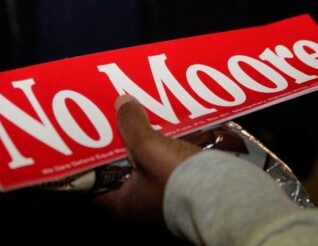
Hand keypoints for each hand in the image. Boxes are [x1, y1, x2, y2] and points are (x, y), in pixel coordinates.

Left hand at [95, 95, 200, 226]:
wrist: (226, 198)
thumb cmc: (178, 181)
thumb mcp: (149, 147)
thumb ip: (132, 125)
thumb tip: (121, 103)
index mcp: (124, 208)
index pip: (97, 188)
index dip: (92, 167)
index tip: (91, 145)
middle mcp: (142, 213)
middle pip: (124, 179)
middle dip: (125, 155)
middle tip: (123, 130)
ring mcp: (167, 209)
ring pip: (151, 176)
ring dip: (151, 156)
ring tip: (151, 130)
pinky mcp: (188, 200)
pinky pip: (172, 176)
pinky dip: (171, 159)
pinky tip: (176, 140)